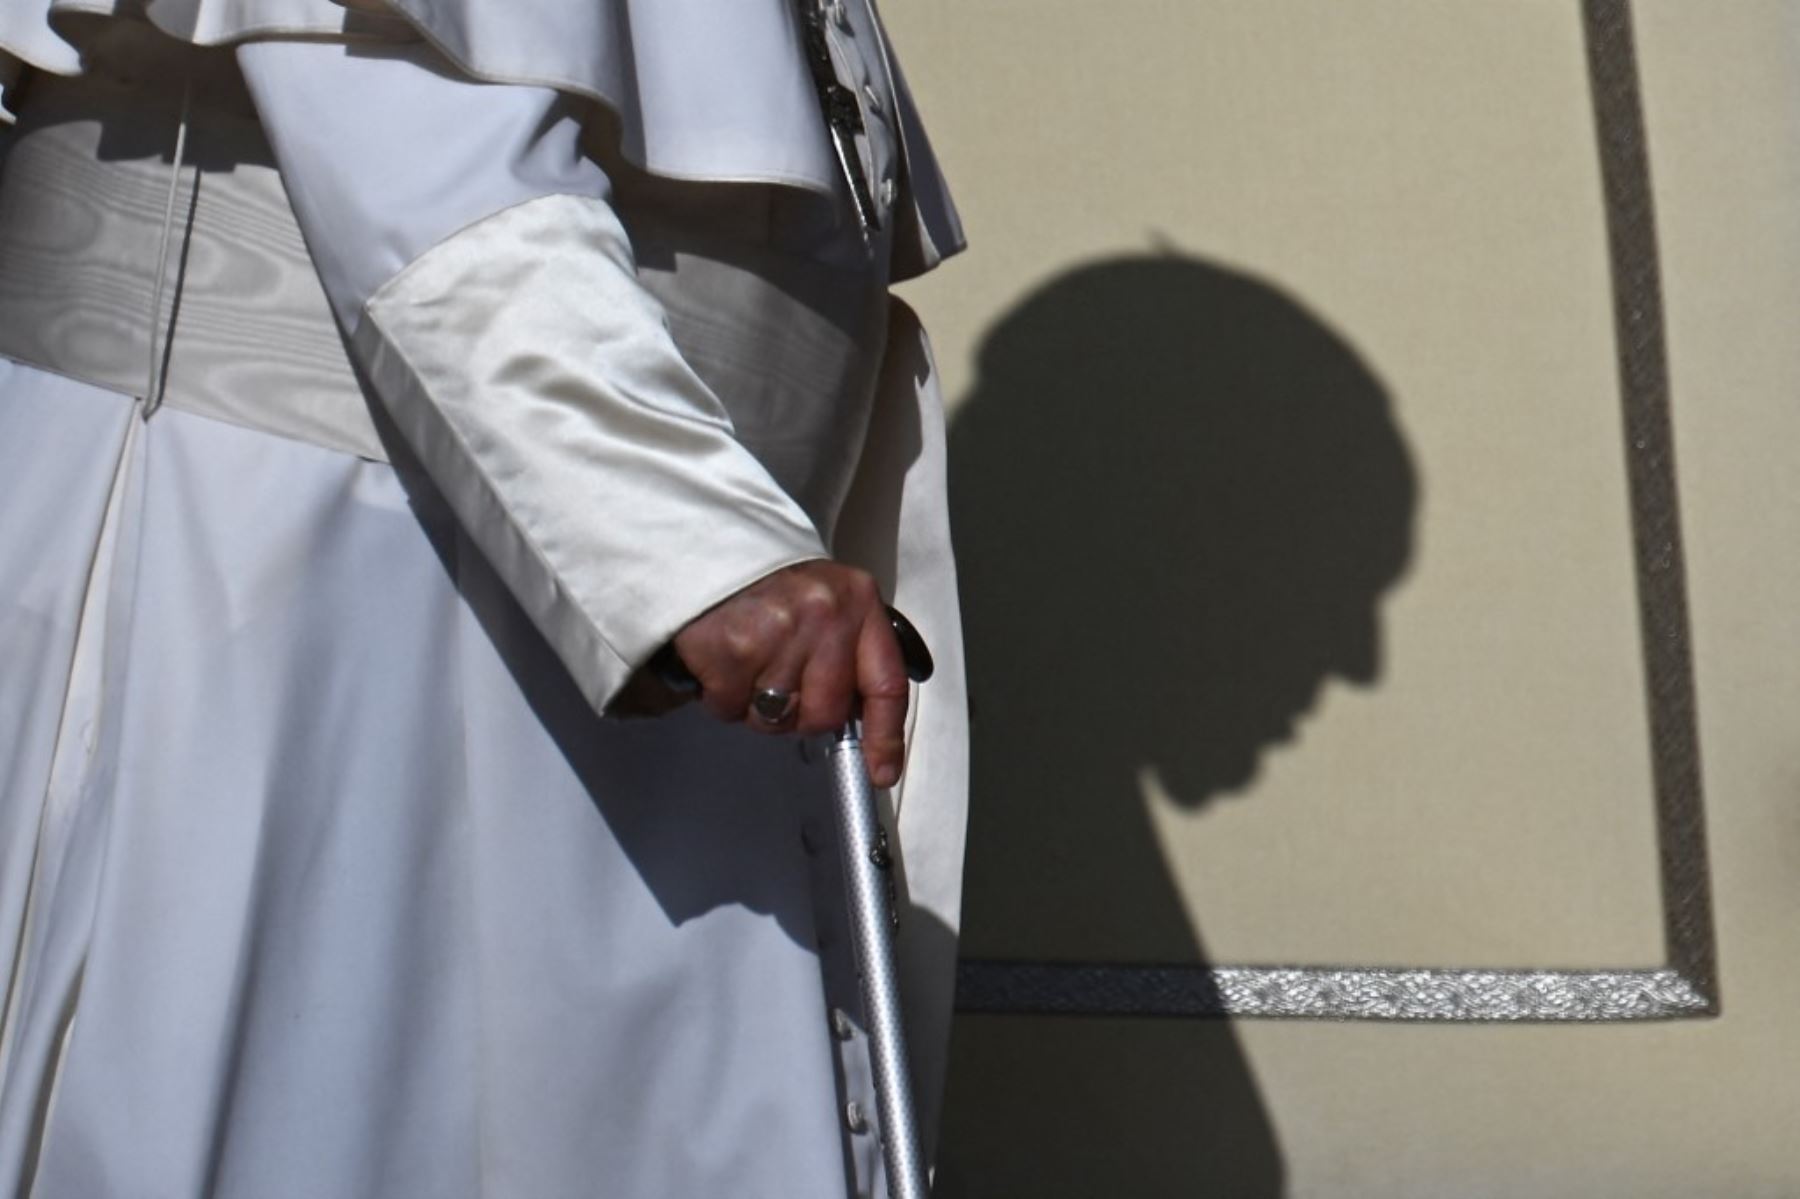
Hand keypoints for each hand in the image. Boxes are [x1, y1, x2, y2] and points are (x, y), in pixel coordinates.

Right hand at [667, 561, 909, 786]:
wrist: (706, 548)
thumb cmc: (770, 584)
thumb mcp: (829, 601)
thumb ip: (851, 653)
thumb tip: (864, 725)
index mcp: (857, 601)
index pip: (886, 683)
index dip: (886, 737)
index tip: (881, 771)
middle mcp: (824, 614)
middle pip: (826, 713)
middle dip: (801, 714)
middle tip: (779, 682)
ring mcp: (778, 631)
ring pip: (776, 718)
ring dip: (757, 706)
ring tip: (748, 664)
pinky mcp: (732, 648)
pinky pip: (732, 708)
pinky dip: (722, 697)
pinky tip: (722, 663)